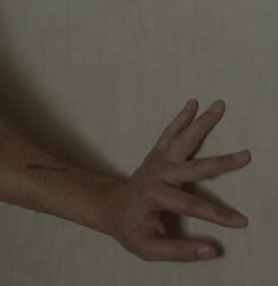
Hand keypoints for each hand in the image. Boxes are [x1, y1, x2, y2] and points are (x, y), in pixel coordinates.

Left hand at [104, 99, 250, 260]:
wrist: (110, 209)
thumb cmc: (131, 229)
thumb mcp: (149, 248)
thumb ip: (179, 251)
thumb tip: (212, 251)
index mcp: (153, 196)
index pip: (190, 206)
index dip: (217, 214)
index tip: (241, 221)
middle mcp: (156, 174)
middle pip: (192, 167)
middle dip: (220, 162)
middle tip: (246, 155)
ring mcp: (156, 162)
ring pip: (181, 140)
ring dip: (201, 123)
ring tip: (218, 105)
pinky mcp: (157, 155)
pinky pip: (170, 133)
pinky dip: (181, 118)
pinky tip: (193, 104)